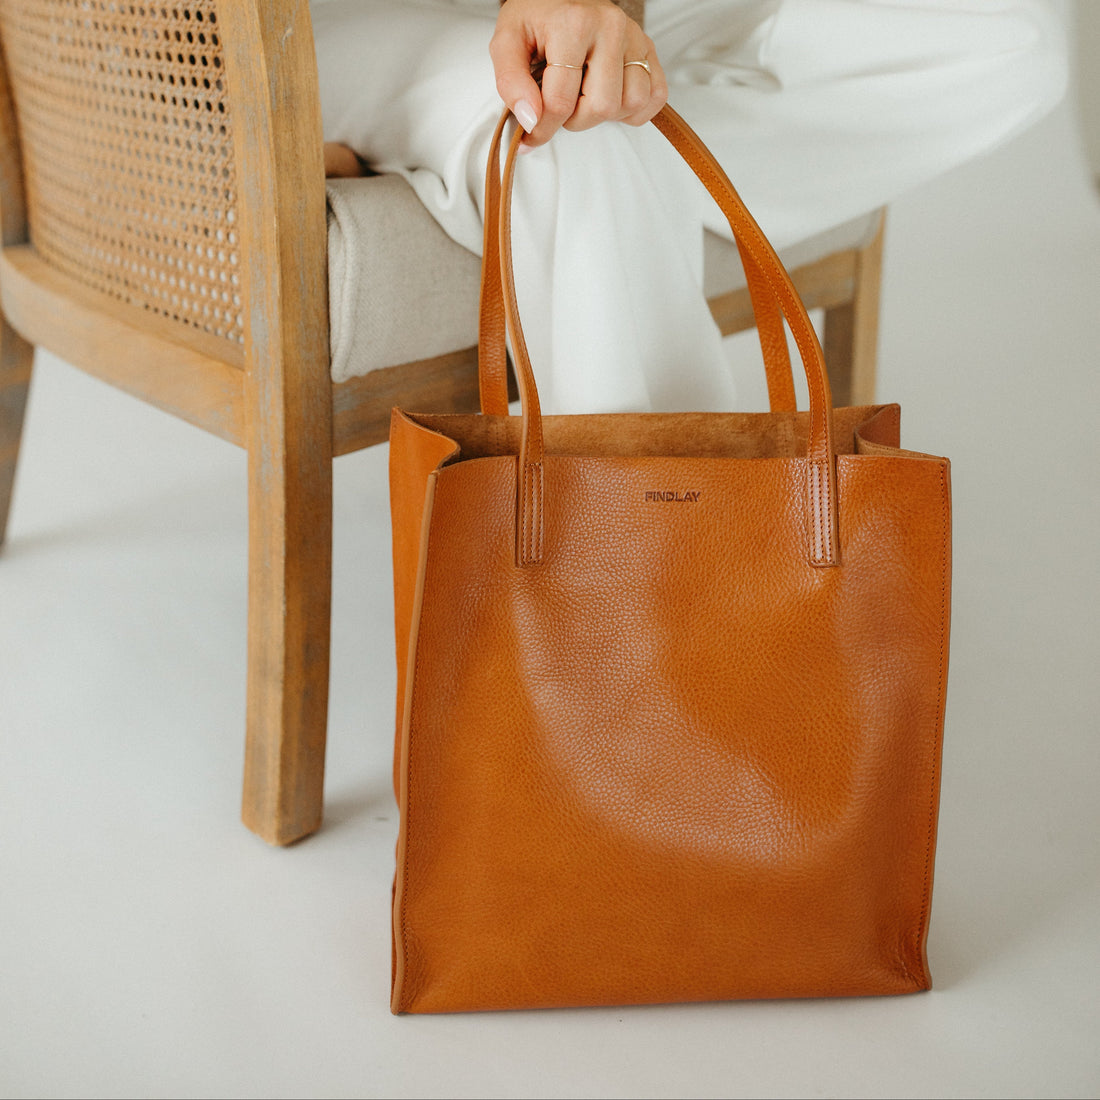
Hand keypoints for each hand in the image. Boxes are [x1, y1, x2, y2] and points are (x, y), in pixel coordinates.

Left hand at [491, 0, 667, 149]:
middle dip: (575, 120)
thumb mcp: (508, 41)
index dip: (542, 129)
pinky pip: (655, 96)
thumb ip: (510, 81)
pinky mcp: (649, 50)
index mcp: (574, 24)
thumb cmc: (537, 20)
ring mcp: (635, 38)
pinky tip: (610, 98)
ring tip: (585, 97)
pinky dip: (633, 109)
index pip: (560, 102)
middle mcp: (611, 27)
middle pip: (600, 108)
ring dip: (605, 115)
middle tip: (561, 103)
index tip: (530, 132)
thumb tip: (529, 119)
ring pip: (631, 104)